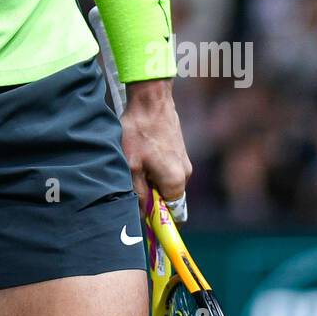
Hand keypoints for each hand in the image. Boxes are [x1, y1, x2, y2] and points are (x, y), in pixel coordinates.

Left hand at [120, 80, 191, 218]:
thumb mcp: (131, 165)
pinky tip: (141, 153)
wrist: (151, 99)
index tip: (142, 211)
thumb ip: (137, 192)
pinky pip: (167, 169)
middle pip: (168, 198)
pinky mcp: (179, 150)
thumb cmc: (139, 131)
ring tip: (135, 163)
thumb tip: (141, 211)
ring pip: (166, 182)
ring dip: (151, 179)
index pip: (172, 213)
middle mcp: (185, 174)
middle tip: (133, 182)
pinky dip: (154, 167)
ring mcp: (184, 161)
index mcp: (176, 181)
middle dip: (151, 196)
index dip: (157, 216)